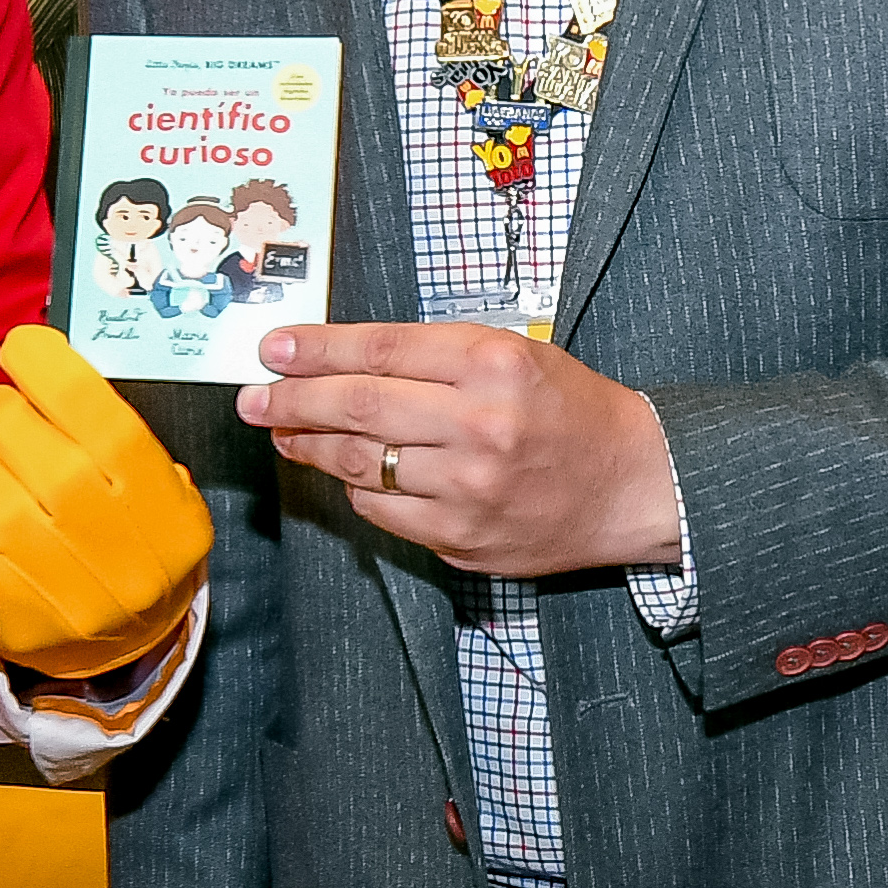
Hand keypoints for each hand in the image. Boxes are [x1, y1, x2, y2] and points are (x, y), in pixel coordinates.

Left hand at [0, 325, 212, 677]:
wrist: (134, 643)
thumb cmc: (140, 539)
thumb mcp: (161, 484)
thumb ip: (115, 429)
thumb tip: (47, 367)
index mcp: (157, 499)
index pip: (90, 409)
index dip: (44, 363)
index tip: (24, 347)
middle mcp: (110, 542)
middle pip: (21, 436)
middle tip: (3, 412)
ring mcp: (54, 584)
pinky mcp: (5, 611)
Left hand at [239, 321, 682, 579]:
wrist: (634, 484)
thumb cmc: (572, 410)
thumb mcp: (516, 354)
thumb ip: (436, 356)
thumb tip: (343, 359)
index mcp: (494, 365)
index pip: (381, 350)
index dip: (317, 349)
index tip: (274, 348)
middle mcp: (480, 426)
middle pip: (359, 407)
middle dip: (292, 400)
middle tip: (253, 398)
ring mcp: (470, 489)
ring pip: (361, 465)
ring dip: (310, 447)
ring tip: (283, 432)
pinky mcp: (464, 539)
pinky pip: (384, 512)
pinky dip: (357, 489)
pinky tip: (346, 473)